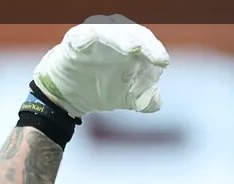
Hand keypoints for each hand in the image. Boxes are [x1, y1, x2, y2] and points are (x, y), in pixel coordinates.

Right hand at [32, 14, 169, 118]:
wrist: (69, 97)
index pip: (147, 42)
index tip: (164, 63)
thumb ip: (144, 99)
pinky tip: (88, 41)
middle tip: (157, 58)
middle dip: (146, 44)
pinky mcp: (74, 40)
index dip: (156, 50)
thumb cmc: (101, 89)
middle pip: (133, 33)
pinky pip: (82, 35)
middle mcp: (114, 36)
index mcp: (130, 45)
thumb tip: (156, 101)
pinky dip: (87, 36)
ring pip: (110, 31)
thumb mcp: (127, 98)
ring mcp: (94, 36)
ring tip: (133, 49)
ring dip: (122, 39)